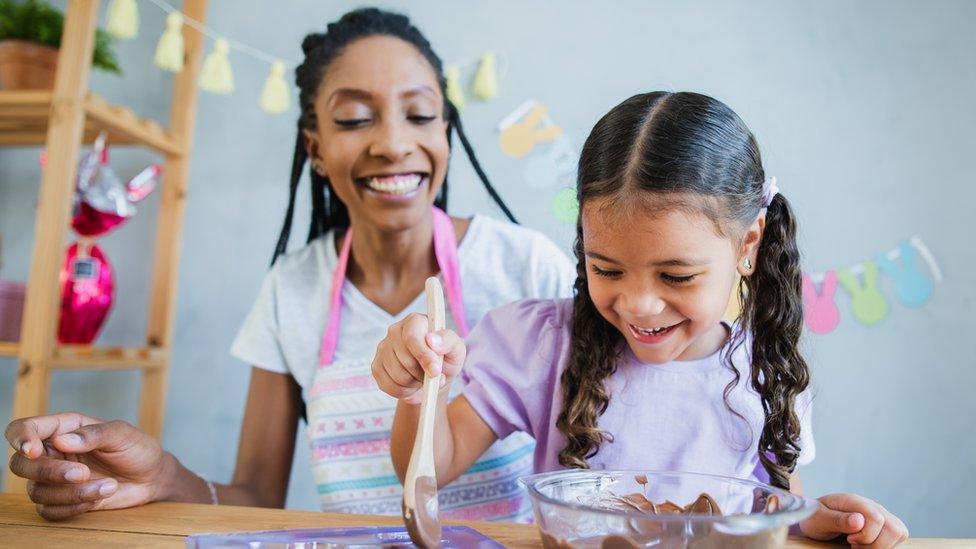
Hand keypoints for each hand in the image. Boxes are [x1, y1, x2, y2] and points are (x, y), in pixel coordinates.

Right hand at [5, 413, 175, 519]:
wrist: (152, 477)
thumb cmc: (137, 449)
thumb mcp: (123, 434)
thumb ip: (94, 434)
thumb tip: (61, 441)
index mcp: (63, 429)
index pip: (23, 429)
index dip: (20, 438)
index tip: (32, 450)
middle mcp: (53, 453)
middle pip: (21, 465)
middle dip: (49, 472)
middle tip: (83, 473)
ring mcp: (54, 479)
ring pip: (37, 491)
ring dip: (71, 492)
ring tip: (108, 485)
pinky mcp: (62, 501)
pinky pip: (49, 510)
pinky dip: (74, 506)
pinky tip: (100, 496)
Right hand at [372, 313, 465, 403]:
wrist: (433, 378)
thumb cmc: (445, 359)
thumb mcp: (456, 349)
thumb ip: (448, 341)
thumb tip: (432, 340)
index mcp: (415, 321)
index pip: (412, 337)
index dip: (423, 356)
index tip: (435, 371)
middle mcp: (395, 331)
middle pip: (405, 359)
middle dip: (422, 373)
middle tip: (432, 373)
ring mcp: (383, 348)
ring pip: (397, 374)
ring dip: (414, 382)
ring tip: (422, 377)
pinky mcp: (376, 366)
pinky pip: (388, 386)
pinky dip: (404, 391)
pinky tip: (411, 383)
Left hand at [799, 493, 908, 547]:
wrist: (815, 518)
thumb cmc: (814, 518)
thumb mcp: (818, 519)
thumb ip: (836, 520)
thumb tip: (859, 521)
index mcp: (855, 501)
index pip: (876, 519)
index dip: (865, 536)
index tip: (849, 539)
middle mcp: (872, 506)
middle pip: (894, 529)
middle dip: (875, 545)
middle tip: (854, 545)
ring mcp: (881, 515)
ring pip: (899, 533)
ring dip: (880, 546)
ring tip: (860, 546)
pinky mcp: (885, 525)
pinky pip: (897, 538)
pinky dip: (884, 546)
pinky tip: (867, 545)